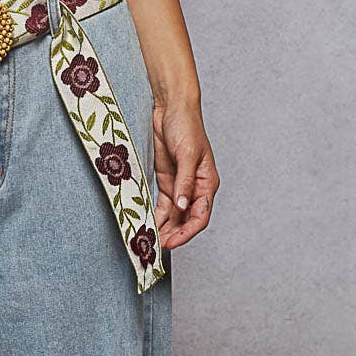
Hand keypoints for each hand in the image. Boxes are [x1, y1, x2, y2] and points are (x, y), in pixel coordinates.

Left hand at [152, 102, 219, 249]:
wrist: (171, 108)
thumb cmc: (186, 126)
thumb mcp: (186, 154)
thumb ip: (184, 182)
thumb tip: (182, 205)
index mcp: (207, 183)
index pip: (200, 216)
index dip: (187, 232)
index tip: (172, 242)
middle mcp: (195, 188)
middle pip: (186, 220)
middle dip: (174, 235)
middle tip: (157, 247)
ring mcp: (180, 187)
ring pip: (174, 216)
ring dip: (164, 229)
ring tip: (151, 241)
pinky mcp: (167, 182)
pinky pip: (162, 207)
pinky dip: (156, 217)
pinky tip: (148, 226)